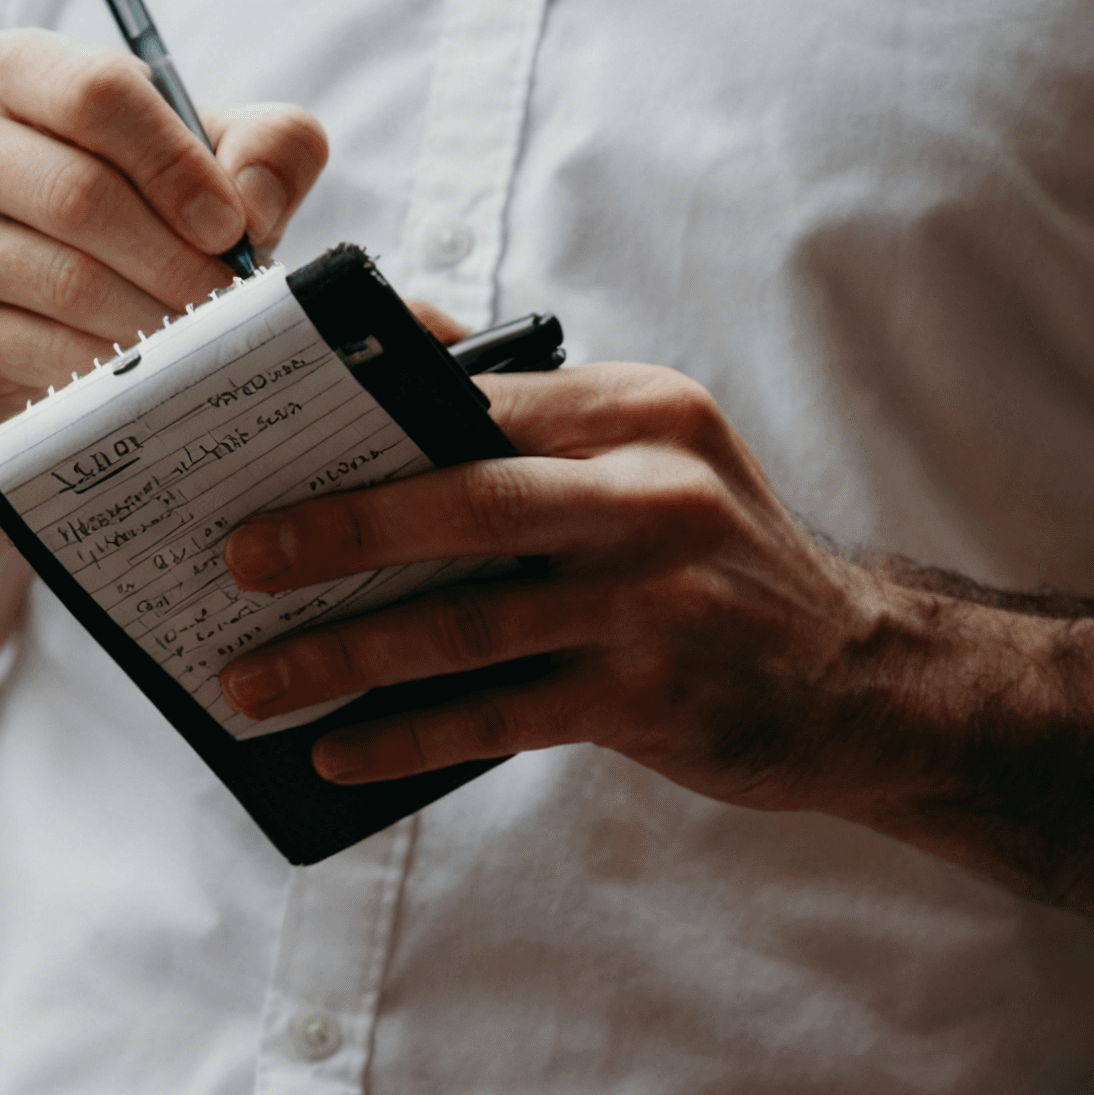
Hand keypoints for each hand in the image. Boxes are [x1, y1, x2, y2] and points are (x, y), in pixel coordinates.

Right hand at [0, 29, 328, 425]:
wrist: (38, 311)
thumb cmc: (137, 210)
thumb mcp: (210, 158)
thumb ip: (268, 147)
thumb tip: (253, 201)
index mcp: (9, 70)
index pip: (97, 94)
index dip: (178, 164)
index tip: (232, 226)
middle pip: (80, 194)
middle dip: (175, 257)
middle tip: (228, 299)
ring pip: (66, 280)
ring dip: (153, 316)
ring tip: (200, 334)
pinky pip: (43, 350)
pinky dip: (113, 365)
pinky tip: (148, 366)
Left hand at [216, 363, 882, 803]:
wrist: (858, 676)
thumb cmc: (717, 557)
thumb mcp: (653, 453)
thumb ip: (531, 412)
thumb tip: (397, 344)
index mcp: (638, 411)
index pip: (475, 398)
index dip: (358, 419)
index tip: (261, 444)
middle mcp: (653, 494)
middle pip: (462, 503)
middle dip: (334, 532)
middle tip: (235, 559)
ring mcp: (655, 601)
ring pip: (464, 625)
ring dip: (343, 655)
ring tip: (255, 681)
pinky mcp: (651, 698)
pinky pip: (497, 717)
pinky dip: (407, 737)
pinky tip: (338, 750)